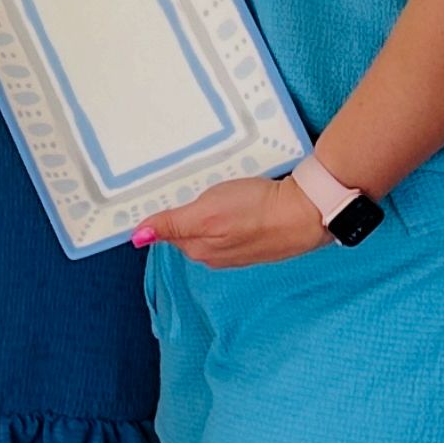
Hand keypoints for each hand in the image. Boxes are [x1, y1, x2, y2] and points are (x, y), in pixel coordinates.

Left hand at [132, 171, 326, 266]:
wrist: (305, 213)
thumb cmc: (256, 210)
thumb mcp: (205, 213)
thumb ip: (172, 224)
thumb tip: (137, 237)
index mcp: (198, 250)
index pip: (170, 230)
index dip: (168, 211)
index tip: (171, 192)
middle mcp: (215, 255)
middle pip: (189, 229)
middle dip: (189, 210)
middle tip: (199, 187)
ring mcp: (237, 250)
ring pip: (212, 226)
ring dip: (212, 210)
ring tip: (224, 192)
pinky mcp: (255, 239)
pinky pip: (233, 225)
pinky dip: (231, 212)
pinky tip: (241, 201)